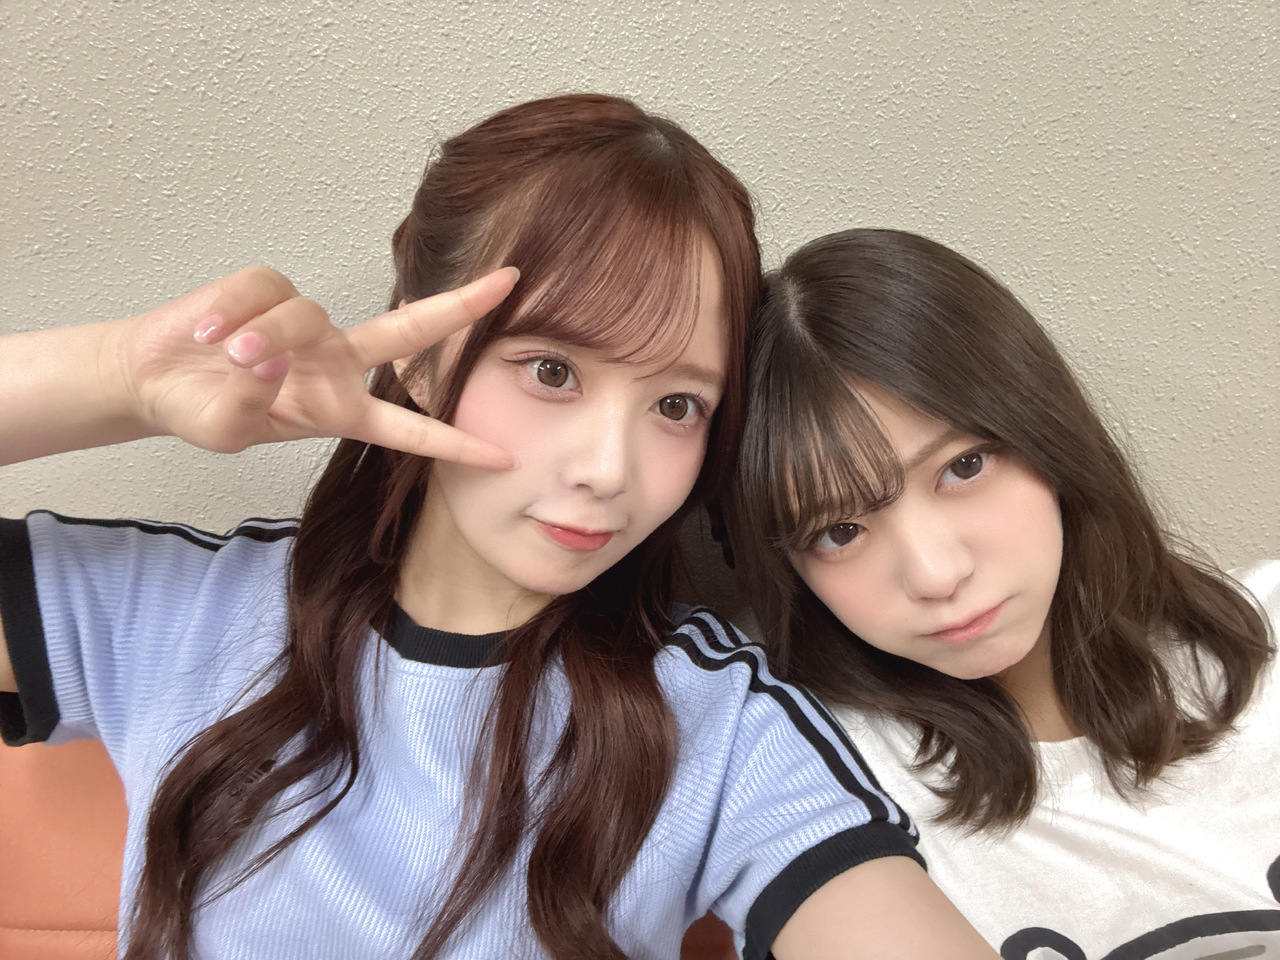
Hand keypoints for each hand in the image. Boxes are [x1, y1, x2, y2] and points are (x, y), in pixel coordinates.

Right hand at [115, 266, 517, 467]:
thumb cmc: (204, 411)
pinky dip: (230, 312)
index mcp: (341, 410)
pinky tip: (205, 330)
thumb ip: (250, 401)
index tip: (502, 457)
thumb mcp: (228, 431)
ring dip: (262, 337)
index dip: (453, 444)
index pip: (408, 431)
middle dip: (460, 307)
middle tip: (510, 282)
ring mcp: (306, 323)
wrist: (154, 378)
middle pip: (410, 330)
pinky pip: (261, 291)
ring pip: (303, 317)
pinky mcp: (268, 289)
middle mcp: (337, 362)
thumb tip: (272, 354)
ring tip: (224, 355)